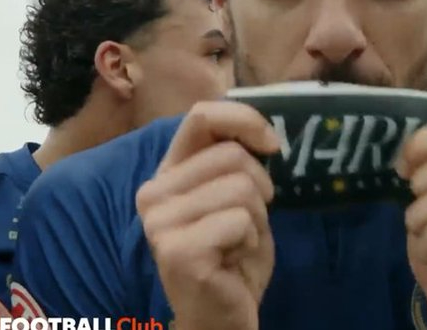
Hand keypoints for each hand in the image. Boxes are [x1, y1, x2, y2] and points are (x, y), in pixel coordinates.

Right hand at [136, 101, 279, 329]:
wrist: (223, 314)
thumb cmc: (234, 254)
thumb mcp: (239, 196)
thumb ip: (237, 160)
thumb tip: (264, 133)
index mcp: (168, 172)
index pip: (202, 116)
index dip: (245, 120)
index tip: (272, 145)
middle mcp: (153, 193)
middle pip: (232, 155)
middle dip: (260, 188)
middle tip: (249, 222)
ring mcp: (160, 222)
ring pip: (241, 187)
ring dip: (257, 218)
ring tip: (239, 242)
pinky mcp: (177, 250)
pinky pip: (240, 221)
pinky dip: (252, 240)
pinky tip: (234, 259)